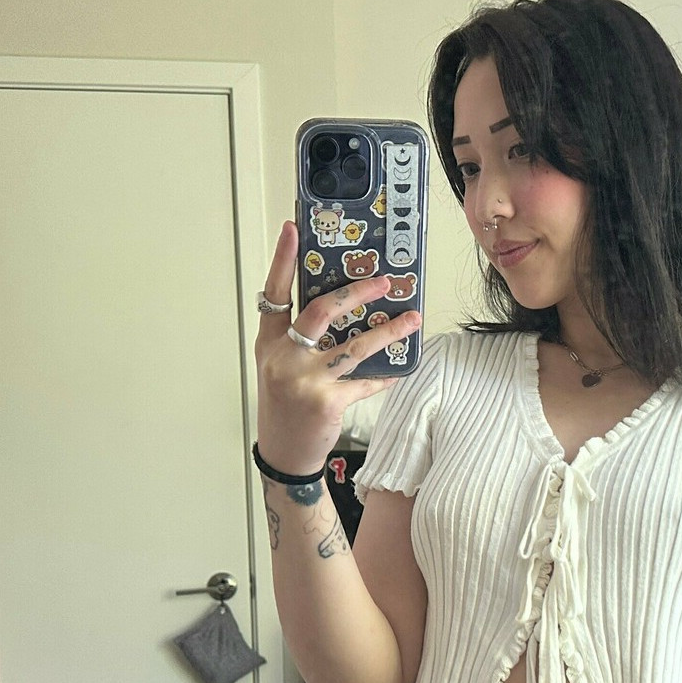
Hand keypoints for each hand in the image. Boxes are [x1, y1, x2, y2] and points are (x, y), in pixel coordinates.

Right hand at [255, 220, 421, 473]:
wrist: (285, 453)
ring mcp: (304, 380)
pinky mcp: (327, 401)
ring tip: (412, 318)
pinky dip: (384, 375)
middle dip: (355, 291)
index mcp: (269, 342)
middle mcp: (283, 357)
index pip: (275, 292)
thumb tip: (340, 305)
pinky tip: (398, 370)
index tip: (293, 229)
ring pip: (355, 346)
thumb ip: (298, 337)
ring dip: (388, 331)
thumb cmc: (285, 404)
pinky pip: (366, 381)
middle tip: (383, 281)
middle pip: (320, 310)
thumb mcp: (281, 365)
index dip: (283, 259)